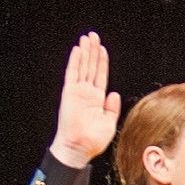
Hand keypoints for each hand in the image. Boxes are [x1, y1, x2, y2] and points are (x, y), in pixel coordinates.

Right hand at [50, 32, 120, 167]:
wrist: (79, 149)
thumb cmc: (92, 141)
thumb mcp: (109, 123)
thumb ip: (112, 108)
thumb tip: (114, 93)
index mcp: (97, 100)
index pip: (100, 75)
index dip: (101, 61)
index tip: (102, 48)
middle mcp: (87, 93)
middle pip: (91, 67)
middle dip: (92, 51)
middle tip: (93, 36)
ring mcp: (78, 92)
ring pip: (83, 66)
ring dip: (85, 52)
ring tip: (87, 38)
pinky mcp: (70, 93)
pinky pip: (72, 74)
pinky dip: (75, 61)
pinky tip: (78, 50)